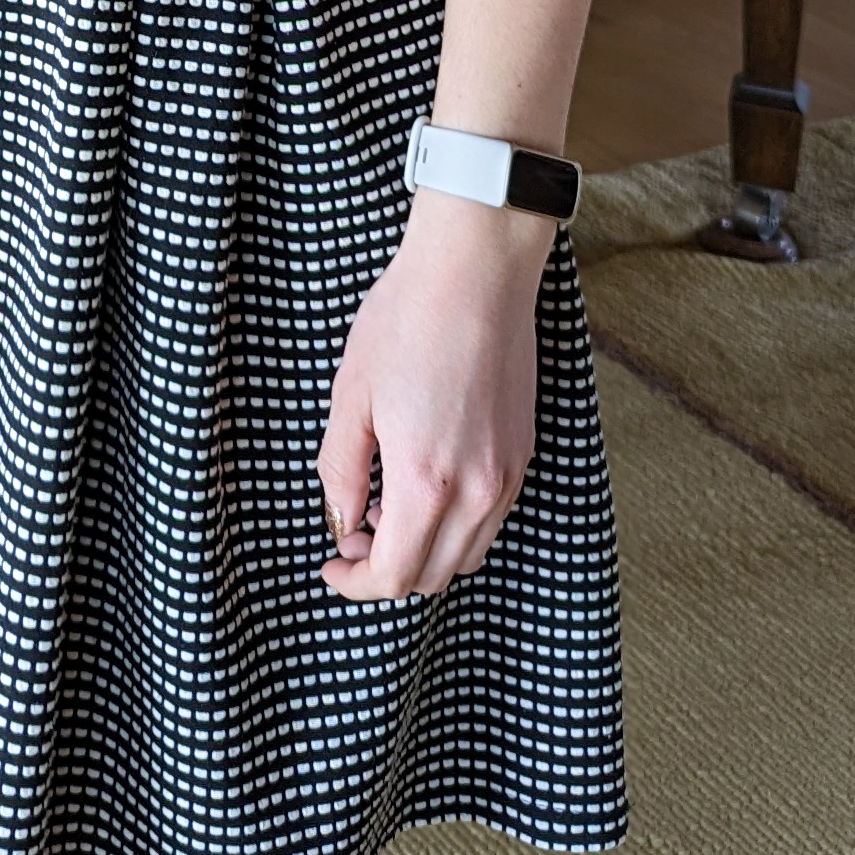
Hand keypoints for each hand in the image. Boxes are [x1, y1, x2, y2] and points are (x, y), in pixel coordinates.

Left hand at [316, 193, 549, 600]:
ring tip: (385, 507)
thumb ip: (341, 471)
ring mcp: (509, 475)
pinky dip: (455, 526)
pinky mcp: (524, 454)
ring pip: (467, 554)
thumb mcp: (351, 396)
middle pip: (434, 577)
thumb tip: (341, 523)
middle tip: (351, 535)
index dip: (356, 583)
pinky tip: (424, 485)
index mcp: (427, 481)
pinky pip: (490, 520)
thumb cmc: (406, 321)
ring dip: (424, 551)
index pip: (396, 575)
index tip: (331, 567)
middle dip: (387, 572)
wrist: (475, 271)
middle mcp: (478, 491)